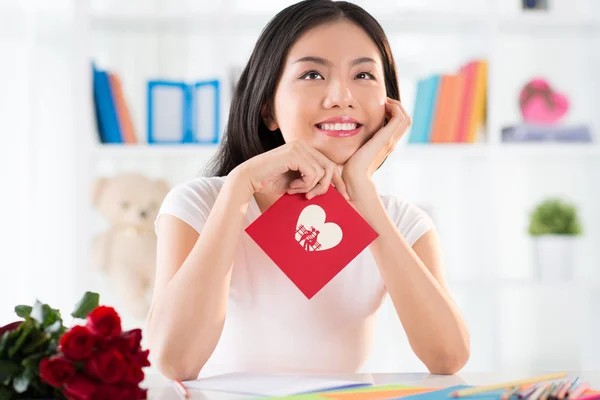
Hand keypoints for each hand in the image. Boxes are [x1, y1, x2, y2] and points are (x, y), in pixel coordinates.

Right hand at [234, 139, 349, 199]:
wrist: (249, 179)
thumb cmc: (270, 183)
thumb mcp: (296, 182)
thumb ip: (312, 181)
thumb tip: (334, 190)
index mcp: (305, 149)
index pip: (329, 164)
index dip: (338, 181)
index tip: (345, 196)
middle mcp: (303, 144)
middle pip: (330, 167)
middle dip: (325, 186)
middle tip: (311, 197)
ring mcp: (299, 147)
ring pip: (322, 172)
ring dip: (310, 187)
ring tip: (295, 190)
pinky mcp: (295, 153)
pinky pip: (313, 173)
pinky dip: (304, 185)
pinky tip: (291, 186)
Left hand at [342, 98, 410, 192]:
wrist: (355, 178)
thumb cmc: (350, 169)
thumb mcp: (355, 152)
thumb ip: (355, 145)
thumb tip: (342, 138)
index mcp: (385, 145)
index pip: (398, 126)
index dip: (392, 113)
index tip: (380, 107)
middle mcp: (391, 142)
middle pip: (406, 120)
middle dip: (396, 107)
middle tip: (383, 102)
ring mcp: (390, 140)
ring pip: (406, 118)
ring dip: (396, 106)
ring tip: (384, 102)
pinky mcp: (387, 137)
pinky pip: (399, 117)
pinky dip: (394, 107)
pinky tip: (382, 106)